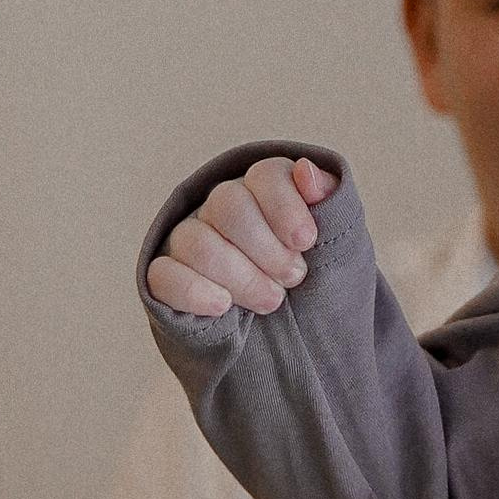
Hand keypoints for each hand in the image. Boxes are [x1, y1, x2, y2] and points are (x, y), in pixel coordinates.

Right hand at [147, 153, 336, 318]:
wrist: (295, 326)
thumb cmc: (312, 272)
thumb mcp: (335, 237)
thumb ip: (330, 199)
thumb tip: (307, 172)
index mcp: (263, 188)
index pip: (264, 176)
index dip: (285, 207)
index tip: (306, 241)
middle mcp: (221, 206)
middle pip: (228, 205)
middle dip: (267, 248)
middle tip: (293, 277)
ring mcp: (190, 240)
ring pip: (198, 242)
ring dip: (241, 276)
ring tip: (271, 301)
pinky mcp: (168, 277)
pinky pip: (163, 276)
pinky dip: (194, 291)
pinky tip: (223, 305)